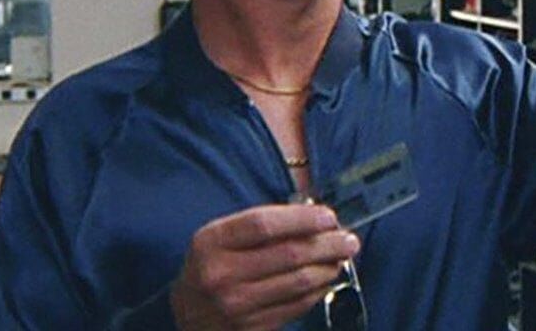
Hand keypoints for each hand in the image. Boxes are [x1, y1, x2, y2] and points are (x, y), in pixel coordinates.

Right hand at [170, 203, 359, 329]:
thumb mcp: (222, 236)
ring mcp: (236, 306)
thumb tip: (315, 217)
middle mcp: (221, 274)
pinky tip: (326, 279)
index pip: (265, 224)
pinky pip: (296, 306)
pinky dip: (318, 290)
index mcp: (212, 242)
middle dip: (328, 244)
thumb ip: (262, 224)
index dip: (303, 219)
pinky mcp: (250, 328)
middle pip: (289, 255)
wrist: (186, 313)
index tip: (329, 216)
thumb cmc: (213, 264)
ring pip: (298, 283)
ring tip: (341, 257)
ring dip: (328, 268)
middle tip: (349, 239)